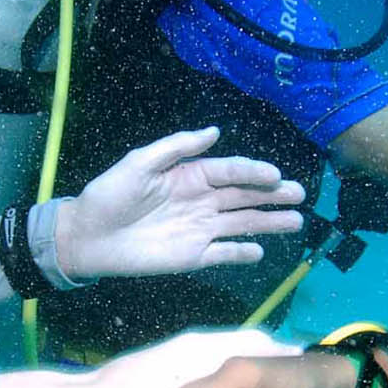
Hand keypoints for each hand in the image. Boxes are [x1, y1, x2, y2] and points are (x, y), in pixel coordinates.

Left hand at [53, 127, 304, 280]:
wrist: (88, 236)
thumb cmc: (109, 195)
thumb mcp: (139, 162)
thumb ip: (176, 147)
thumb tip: (214, 131)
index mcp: (190, 176)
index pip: (230, 172)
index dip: (253, 172)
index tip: (274, 175)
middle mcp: (201, 202)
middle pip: (244, 198)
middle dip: (272, 195)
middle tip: (299, 194)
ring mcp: (199, 230)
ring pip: (242, 225)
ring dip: (268, 222)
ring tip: (295, 222)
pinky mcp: (192, 256)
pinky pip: (223, 254)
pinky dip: (241, 253)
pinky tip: (260, 251)